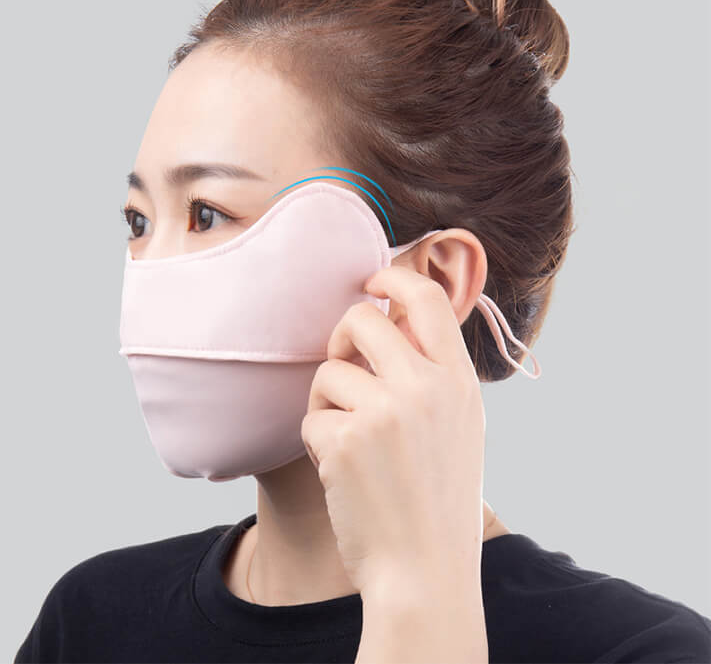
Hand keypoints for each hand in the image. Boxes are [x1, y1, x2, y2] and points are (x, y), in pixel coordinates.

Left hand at [300, 264, 486, 599]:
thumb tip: (391, 322)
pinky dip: (319, 441)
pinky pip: (311, 417)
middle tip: (343, 362)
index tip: (372, 279)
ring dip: (328, 402)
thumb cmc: (438, 499)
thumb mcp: (458, 425)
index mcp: (457, 381)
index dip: (395, 276)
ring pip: (328, 371)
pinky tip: (342, 472)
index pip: (427, 299)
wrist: (425, 572)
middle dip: (342, 335)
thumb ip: (433, 373)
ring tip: (349, 440)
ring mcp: (384, 414)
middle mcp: (424, 388)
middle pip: (362, 318)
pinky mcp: (344, 442)